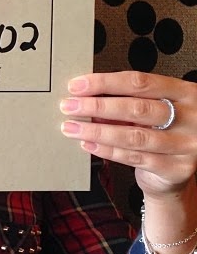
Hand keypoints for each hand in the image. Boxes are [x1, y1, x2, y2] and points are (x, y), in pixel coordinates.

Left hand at [59, 71, 196, 198]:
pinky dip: (107, 150)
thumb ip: (124, 102)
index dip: (105, 83)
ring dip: (97, 130)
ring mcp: (187, 145)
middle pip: (136, 108)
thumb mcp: (149, 111)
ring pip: (133, 136)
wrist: (177, 171)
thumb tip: (84, 96)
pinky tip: (88, 144)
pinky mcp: (176, 169)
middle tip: (69, 106)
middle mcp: (191, 118)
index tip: (77, 85)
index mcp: (184, 93)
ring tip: (72, 127)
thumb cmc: (160, 132)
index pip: (140, 82)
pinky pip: (134, 158)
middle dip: (96, 106)